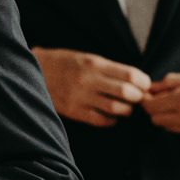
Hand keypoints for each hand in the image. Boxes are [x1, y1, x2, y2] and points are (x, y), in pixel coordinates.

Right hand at [33, 47, 149, 126]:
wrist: (35, 72)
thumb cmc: (66, 64)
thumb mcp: (88, 58)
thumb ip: (111, 70)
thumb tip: (140, 83)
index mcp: (94, 63)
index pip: (131, 75)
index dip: (144, 83)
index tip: (144, 86)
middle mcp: (88, 80)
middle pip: (128, 93)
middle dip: (139, 98)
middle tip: (138, 99)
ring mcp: (80, 97)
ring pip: (117, 109)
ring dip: (127, 111)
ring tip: (125, 108)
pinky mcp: (74, 111)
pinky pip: (102, 121)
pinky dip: (112, 120)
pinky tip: (110, 115)